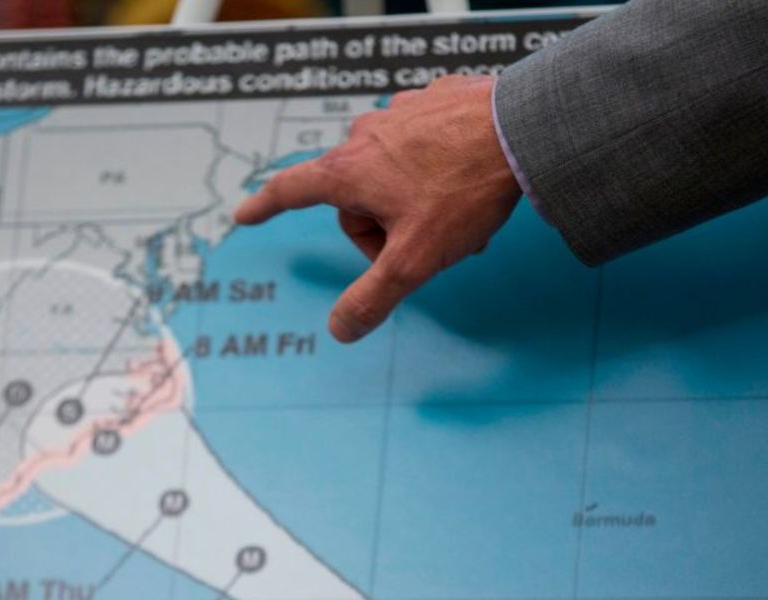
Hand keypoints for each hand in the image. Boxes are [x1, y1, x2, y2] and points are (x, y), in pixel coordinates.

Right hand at [233, 75, 521, 342]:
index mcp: (348, 171)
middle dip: (386, 229)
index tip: (244, 214)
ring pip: (391, 173)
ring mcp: (401, 114)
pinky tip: (466, 177)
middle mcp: (366, 136)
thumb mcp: (414, 260)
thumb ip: (373, 297)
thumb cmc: (463, 192)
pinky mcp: (435, 101)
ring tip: (457, 213)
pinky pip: (422, 146)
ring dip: (414, 201)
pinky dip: (437, 168)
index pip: (291, 190)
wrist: (523, 129)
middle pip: (356, 199)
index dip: (265, 207)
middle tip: (428, 243)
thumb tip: (340, 330)